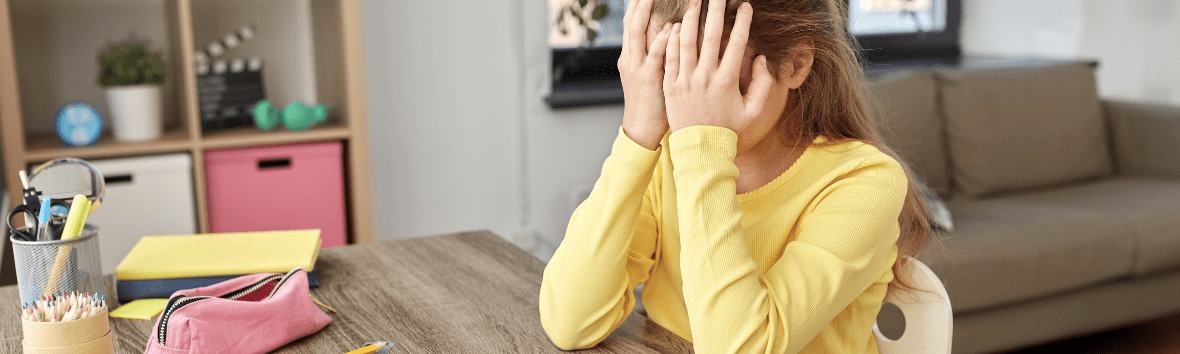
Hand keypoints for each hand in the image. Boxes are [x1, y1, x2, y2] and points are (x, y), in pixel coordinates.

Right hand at [619, 0, 673, 149]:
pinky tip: (670, 27)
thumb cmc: (652, 103)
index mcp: (630, 56)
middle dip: (639, 2)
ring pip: (637, 31)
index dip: (637, 5)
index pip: (631, 23)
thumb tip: (670, 32)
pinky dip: (661, 40)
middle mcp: (630, 57)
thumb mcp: (649, 75)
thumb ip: (656, 55)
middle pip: (631, 20)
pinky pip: (655, 55)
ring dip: (647, 11)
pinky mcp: (648, 79)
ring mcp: (637, 67)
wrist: (642, 129)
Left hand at [663, 0, 773, 133]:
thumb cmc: (729, 130)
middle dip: (716, 10)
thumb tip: (761, 59)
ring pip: (687, 42)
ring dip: (692, 18)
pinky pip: (670, 58)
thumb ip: (763, 85)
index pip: (737, 44)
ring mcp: (685, 81)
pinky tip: (677, 24)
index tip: (746, 6)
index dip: (742, 23)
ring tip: (695, 1)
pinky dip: (673, 40)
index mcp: (727, 81)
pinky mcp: (671, 86)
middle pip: (711, 36)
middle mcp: (705, 77)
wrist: (700, 149)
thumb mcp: (753, 111)